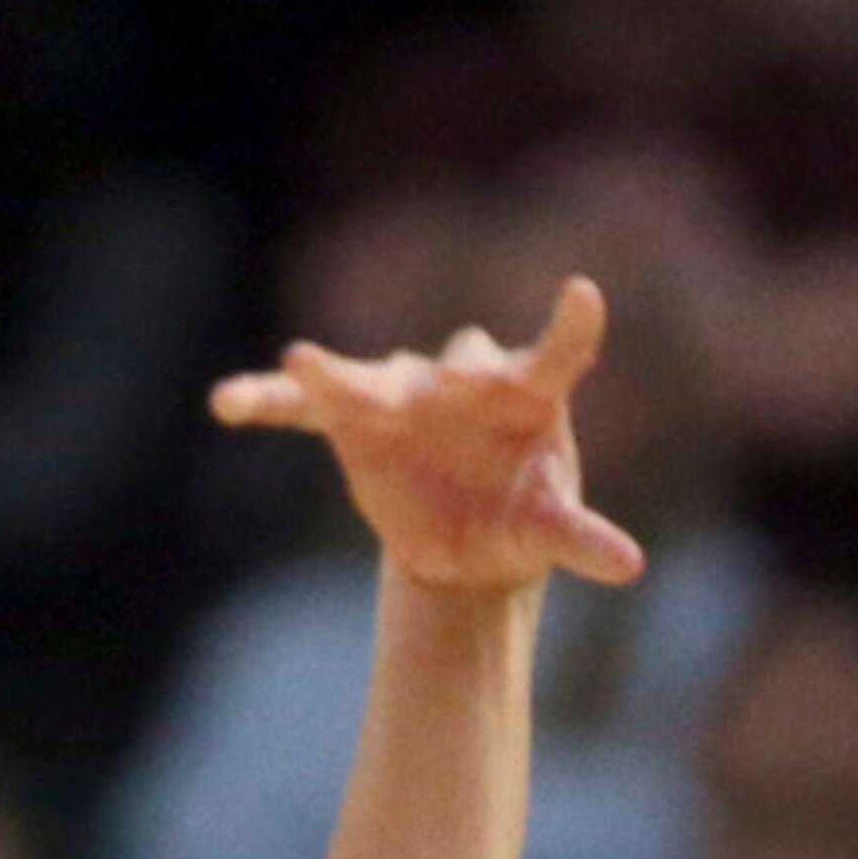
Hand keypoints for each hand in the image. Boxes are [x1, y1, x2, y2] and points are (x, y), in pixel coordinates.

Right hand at [209, 274, 645, 591]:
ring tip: (305, 364)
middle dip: (458, 372)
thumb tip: (630, 565)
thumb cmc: (518, 522)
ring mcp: (402, 396)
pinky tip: (227, 404)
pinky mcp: (350, 421)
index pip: (556, 354)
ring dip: (340, 375)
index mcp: (527, 398)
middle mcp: (462, 382)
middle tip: (457, 384)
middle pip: (461, 359)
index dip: (571, 326)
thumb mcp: (547, 533)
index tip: (584, 293)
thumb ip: (582, 541)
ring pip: (371, 376)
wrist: (463, 546)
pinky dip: (269, 402)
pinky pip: (303, 405)